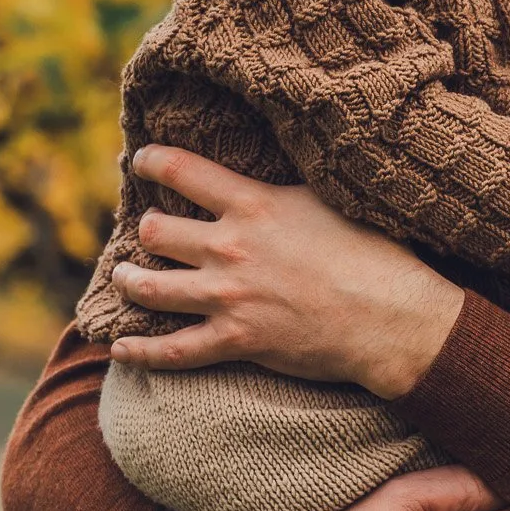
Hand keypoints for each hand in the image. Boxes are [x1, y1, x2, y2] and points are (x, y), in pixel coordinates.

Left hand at [107, 145, 462, 397]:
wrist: (389, 316)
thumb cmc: (373, 253)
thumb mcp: (328, 202)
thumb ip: (284, 192)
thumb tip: (266, 179)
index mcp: (254, 205)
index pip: (183, 171)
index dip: (152, 162)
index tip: (141, 160)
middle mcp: (231, 247)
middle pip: (157, 232)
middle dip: (144, 230)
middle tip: (147, 229)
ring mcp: (228, 297)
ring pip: (152, 287)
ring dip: (130, 280)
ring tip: (123, 276)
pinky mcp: (235, 340)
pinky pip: (172, 350)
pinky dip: (140, 350)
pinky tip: (120, 346)